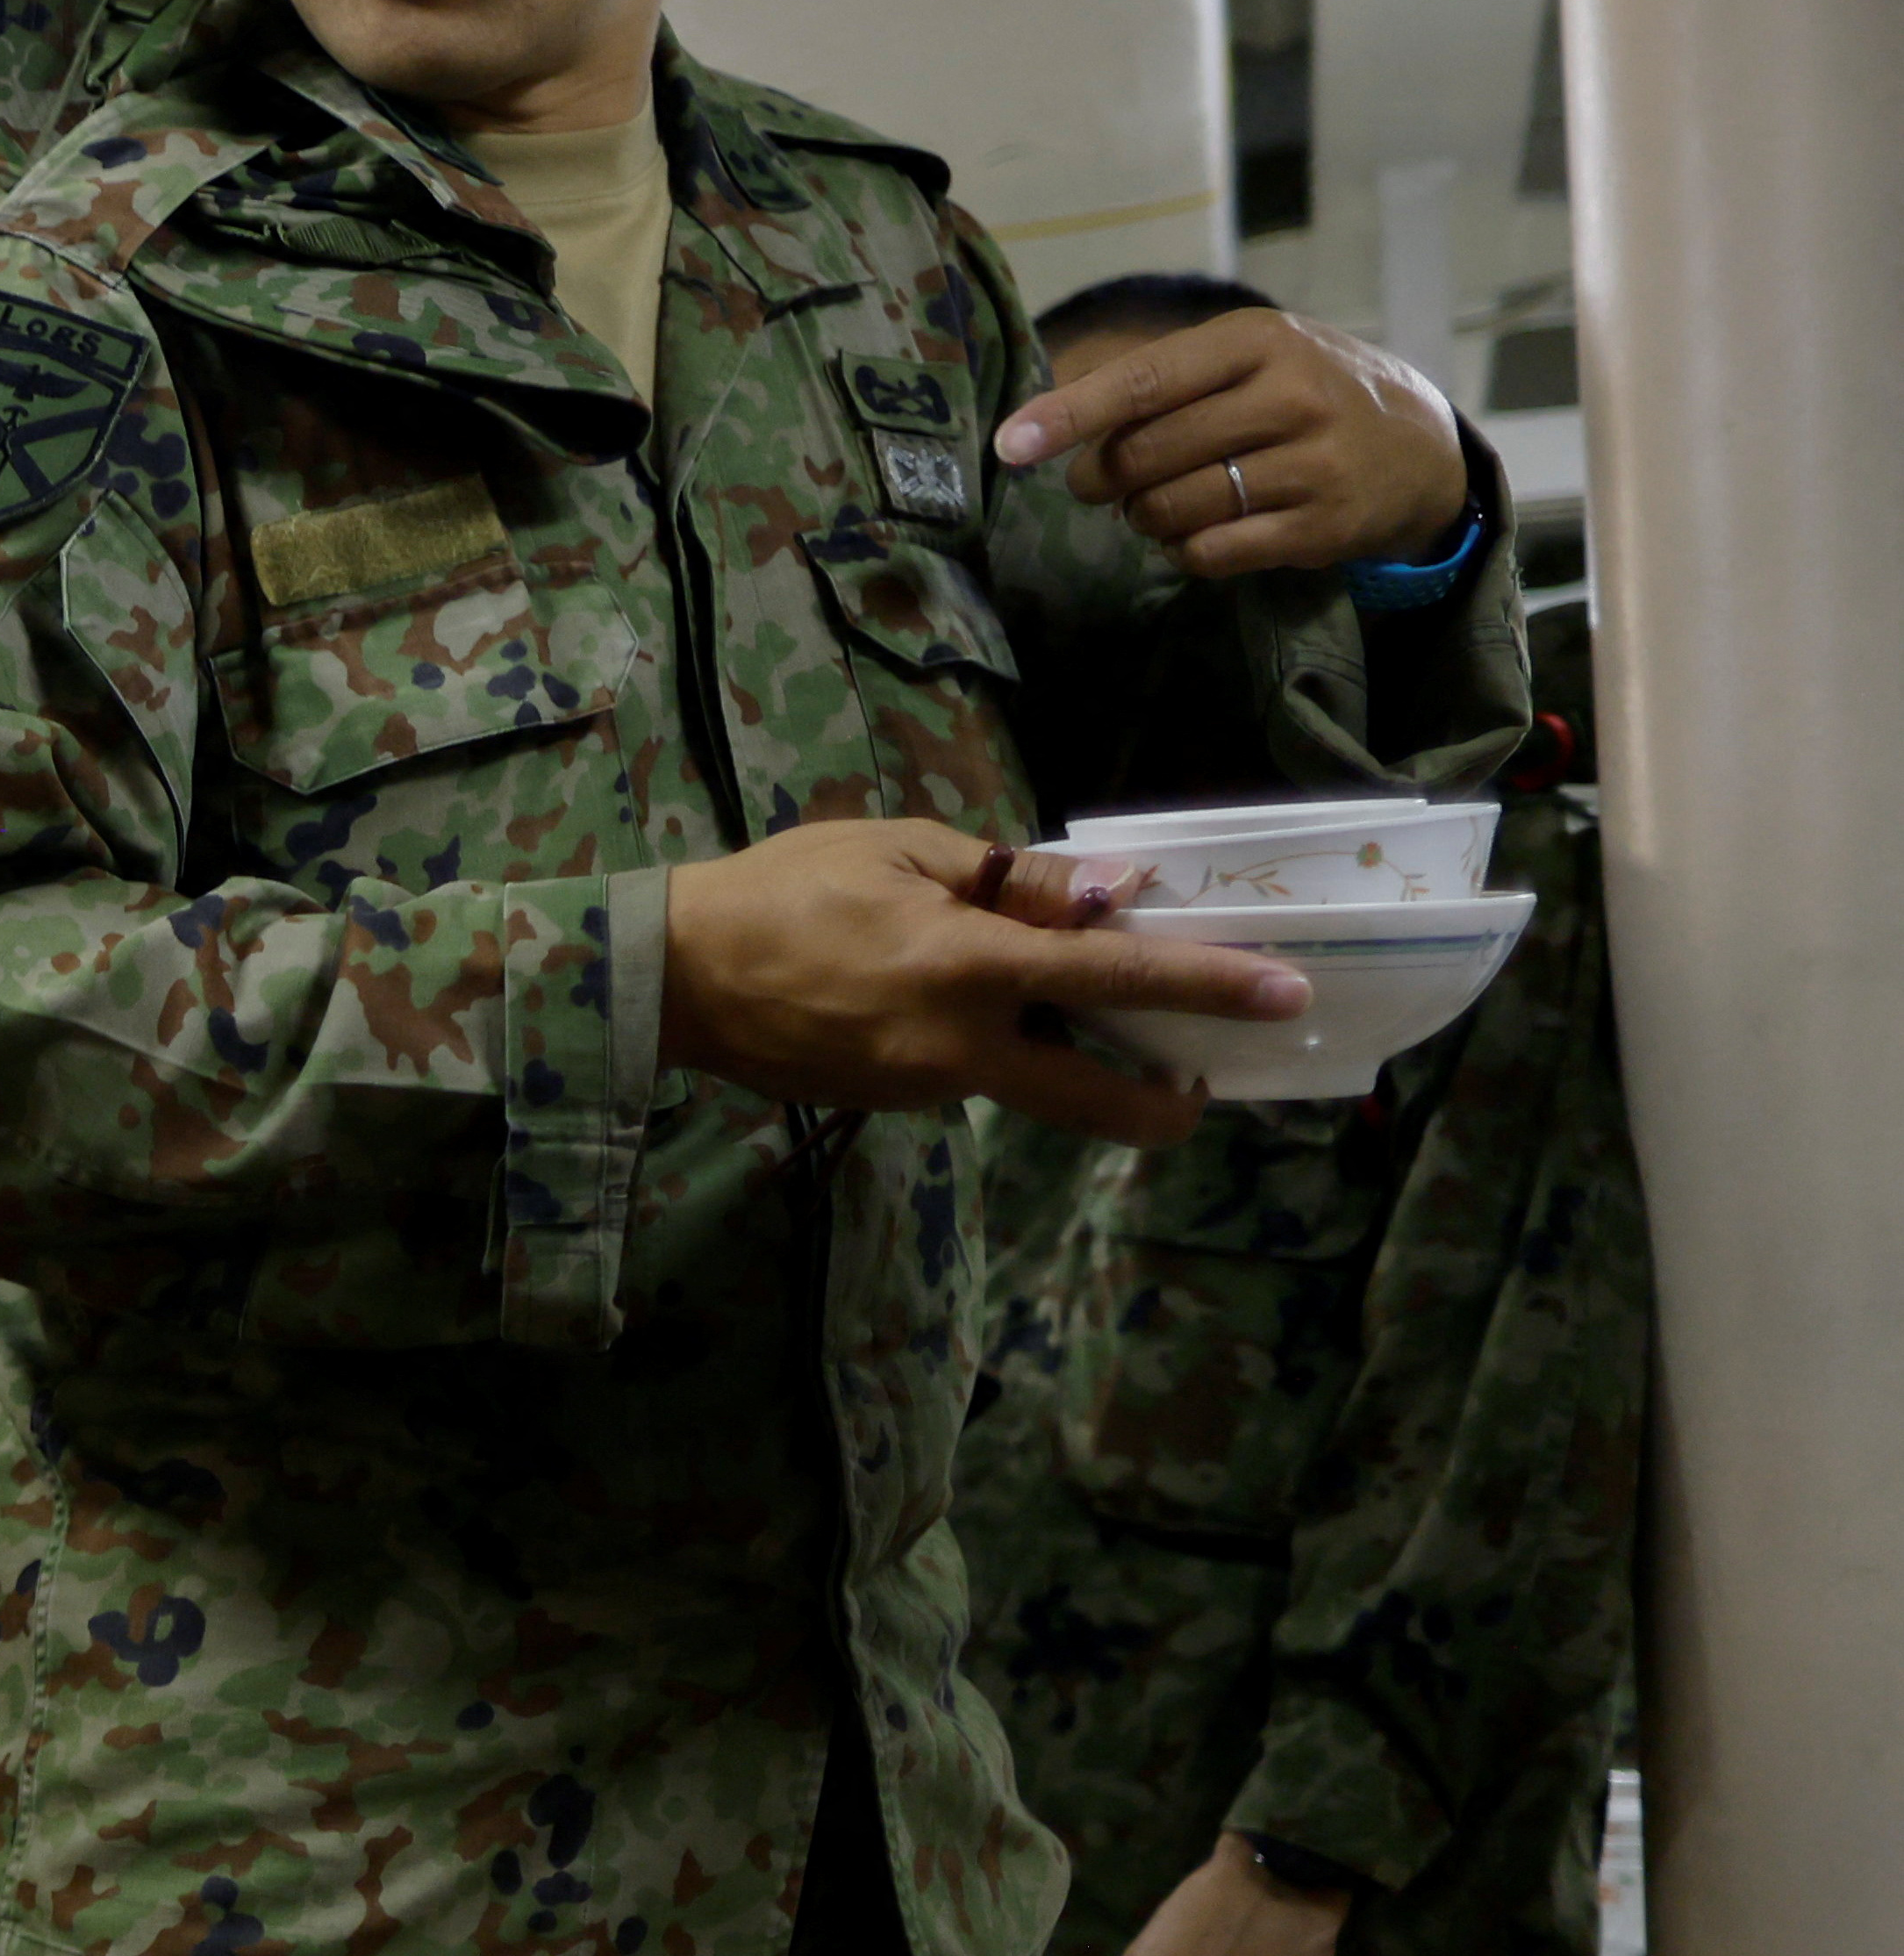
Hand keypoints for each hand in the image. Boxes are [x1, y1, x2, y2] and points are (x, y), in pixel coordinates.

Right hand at [655, 820, 1312, 1141]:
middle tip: (1196, 1083)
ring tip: (1041, 995)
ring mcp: (926, 1089)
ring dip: (1064, 1052)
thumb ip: (1014, 881)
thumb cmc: (783, 889)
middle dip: (1165, 1105)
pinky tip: (948, 1004)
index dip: (1209, 986)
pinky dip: (994, 1045)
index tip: (1285, 996)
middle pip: (1099, 1102)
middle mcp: (961, 1047)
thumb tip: (1111, 896)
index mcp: (968, 967)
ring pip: (1034, 1084)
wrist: (669, 977)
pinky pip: (973, 1076)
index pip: (1117, 977)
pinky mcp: (893, 1105)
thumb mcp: (899, 850)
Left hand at [1001, 308, 1475, 579]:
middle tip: (1095, 483)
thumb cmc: (1304, 393)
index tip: (1011, 444)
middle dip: (1101, 478)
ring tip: (1152, 505)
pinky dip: (1183, 551)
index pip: (1145, 381)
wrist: (1421, 446)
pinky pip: (1213, 552)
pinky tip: (1193, 535)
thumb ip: (1161, 379)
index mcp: (1259, 342)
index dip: (1071, 414)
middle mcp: (1291, 398)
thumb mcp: (1248, 357)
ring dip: (1141, 517)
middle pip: (1147, 454)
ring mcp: (1314, 464)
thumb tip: (1049, 421)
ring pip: (1173, 507)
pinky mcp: (1325, 527)